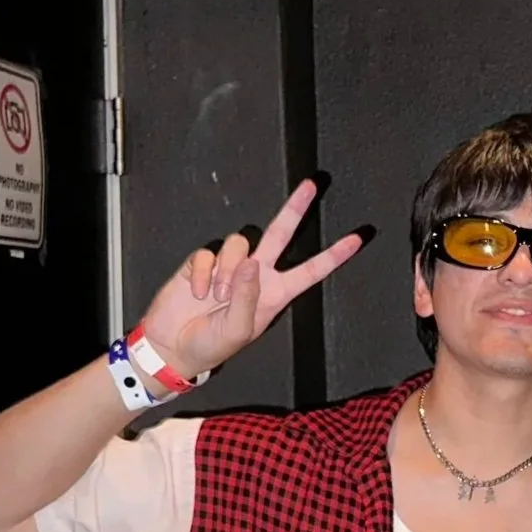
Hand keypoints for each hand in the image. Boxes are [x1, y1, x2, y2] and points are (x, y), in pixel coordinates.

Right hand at [138, 180, 364, 379]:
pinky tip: (197, 293)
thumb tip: (251, 262)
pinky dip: (203, 275)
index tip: (357, 239)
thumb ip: (247, 297)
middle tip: (312, 186)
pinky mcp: (204, 263)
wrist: (173, 346)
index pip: (311, 271)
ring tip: (217, 298)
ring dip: (228, 271)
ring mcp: (230, 266)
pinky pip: (209, 254)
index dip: (333, 256)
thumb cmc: (212, 345)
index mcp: (275, 294)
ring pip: (240, 244)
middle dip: (295, 209)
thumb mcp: (238, 330)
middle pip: (280, 234)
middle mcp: (257, 275)